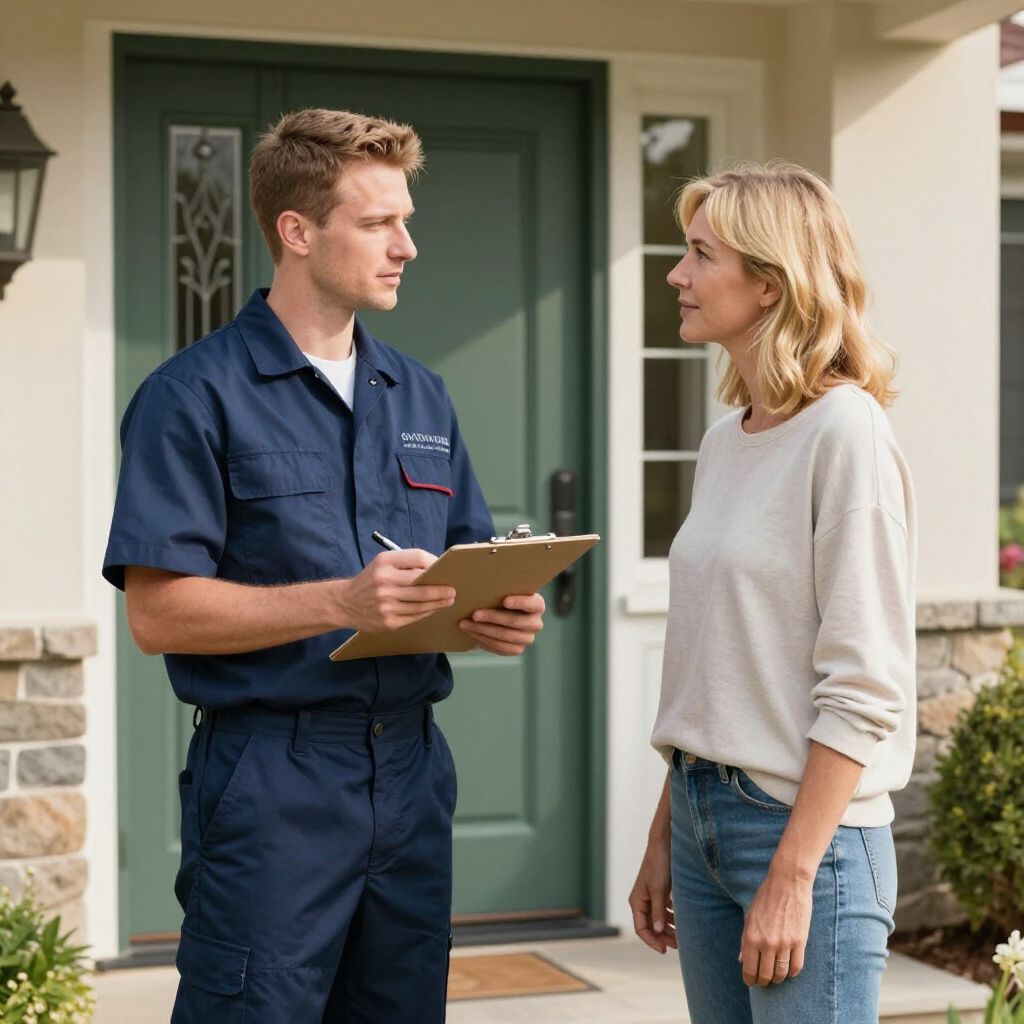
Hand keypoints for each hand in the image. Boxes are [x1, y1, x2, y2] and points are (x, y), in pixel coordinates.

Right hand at [337, 550, 454, 631]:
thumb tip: (436, 567)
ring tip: (448, 600)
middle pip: (423, 585)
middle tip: (452, 590)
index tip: (444, 569)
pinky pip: (415, 616)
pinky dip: (427, 612)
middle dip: (441, 588)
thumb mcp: (382, 563)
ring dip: (439, 602)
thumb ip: (406, 563)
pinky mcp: (388, 621)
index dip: (434, 563)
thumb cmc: (370, 580)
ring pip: (421, 603)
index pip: (418, 558)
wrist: (345, 603)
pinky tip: (434, 609)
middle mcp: (384, 582)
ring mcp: (386, 604)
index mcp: (384, 563)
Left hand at [458, 593, 544, 655]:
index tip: (505, 600)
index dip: (520, 602)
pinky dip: (484, 640)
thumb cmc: (497, 597)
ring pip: (506, 636)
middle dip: (493, 617)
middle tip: (475, 614)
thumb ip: (497, 586)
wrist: (495, 616)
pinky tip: (471, 632)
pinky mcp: (516, 649)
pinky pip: (501, 647)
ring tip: (466, 624)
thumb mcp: (500, 590)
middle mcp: (535, 623)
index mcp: (537, 604)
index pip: (533, 603)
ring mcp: (527, 638)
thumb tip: (472, 581)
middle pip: (516, 621)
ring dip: (484, 630)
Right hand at [628, 831, 676, 953]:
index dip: (652, 941)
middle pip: (651, 926)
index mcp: (637, 901)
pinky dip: (673, 917)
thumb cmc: (659, 864)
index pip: (641, 929)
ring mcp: (651, 896)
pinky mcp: (660, 891)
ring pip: (659, 919)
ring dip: (670, 928)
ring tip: (683, 936)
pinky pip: (665, 910)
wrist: (664, 844)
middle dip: (663, 937)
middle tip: (679, 945)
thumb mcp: (659, 889)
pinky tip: (683, 920)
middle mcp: (642, 900)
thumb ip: (658, 911)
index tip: (665, 950)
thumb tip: (657, 931)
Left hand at [739, 867, 811, 985]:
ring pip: (781, 974)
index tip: (751, 982)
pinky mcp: (800, 941)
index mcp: (750, 936)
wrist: (787, 882)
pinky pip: (796, 967)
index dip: (749, 980)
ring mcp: (784, 944)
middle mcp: (766, 943)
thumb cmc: (765, 897)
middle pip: (765, 975)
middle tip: (764, 980)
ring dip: (778, 979)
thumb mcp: (749, 916)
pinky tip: (789, 970)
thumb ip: (745, 939)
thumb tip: (741, 960)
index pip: (749, 969)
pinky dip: (792, 973)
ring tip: (776, 976)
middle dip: (763, 981)